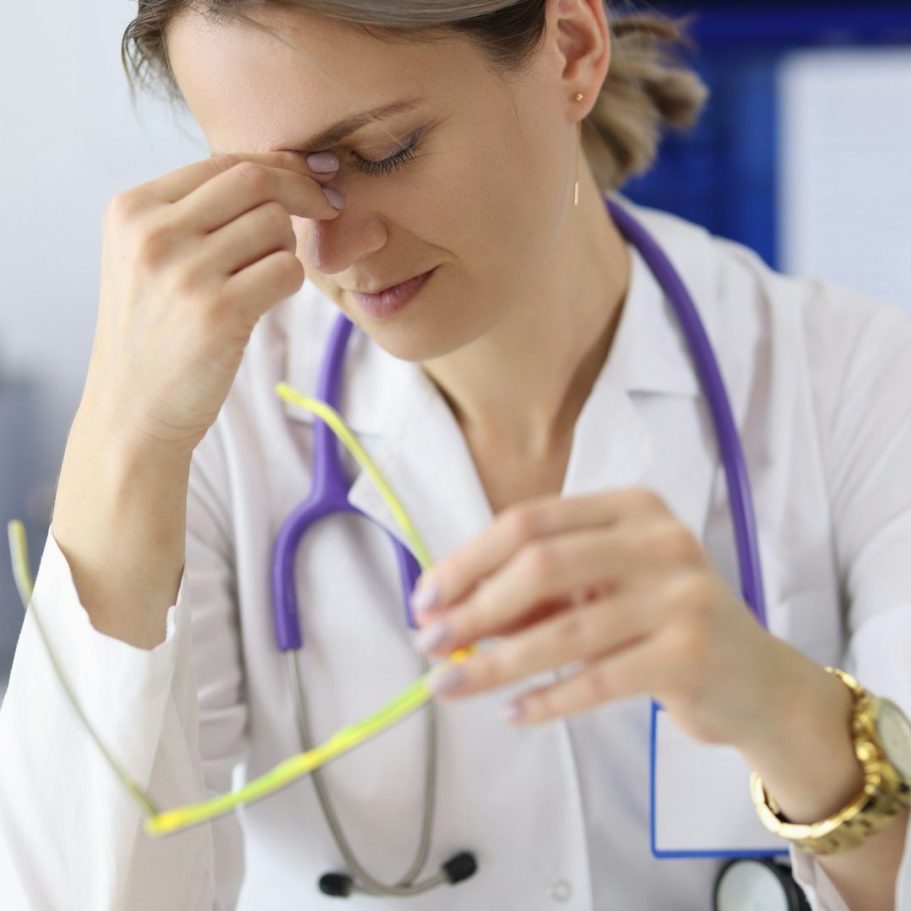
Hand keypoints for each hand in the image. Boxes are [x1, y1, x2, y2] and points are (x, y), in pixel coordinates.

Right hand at [80, 149, 342, 458]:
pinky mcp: (219, 313)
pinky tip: (269, 299)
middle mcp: (153, 233)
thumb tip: (279, 174)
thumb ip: (193, 214)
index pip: (222, 162)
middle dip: (304, 191)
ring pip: (276, 227)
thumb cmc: (153, 334)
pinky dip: (291, 281)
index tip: (313, 176)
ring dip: (289, 248)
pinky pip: (287, 271)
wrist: (132, 411)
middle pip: (256, 182)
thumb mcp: (146, 259)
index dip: (279, 166)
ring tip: (265, 277)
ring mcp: (185, 273)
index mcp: (132, 209)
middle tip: (329, 207)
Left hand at [412, 487, 822, 749]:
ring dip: (495, 663)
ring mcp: (681, 594)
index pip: (530, 522)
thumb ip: (538, 595)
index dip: (468, 560)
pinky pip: (599, 679)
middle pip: (542, 565)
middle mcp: (660, 539)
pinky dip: (548, 698)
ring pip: (565, 629)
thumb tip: (452, 616)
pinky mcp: (691, 653)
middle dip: (473, 607)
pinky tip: (512, 713)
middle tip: (428, 644)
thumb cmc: (664, 624)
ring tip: (447, 687)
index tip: (425, 598)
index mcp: (631, 507)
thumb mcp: (603, 590)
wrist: (757, 681)